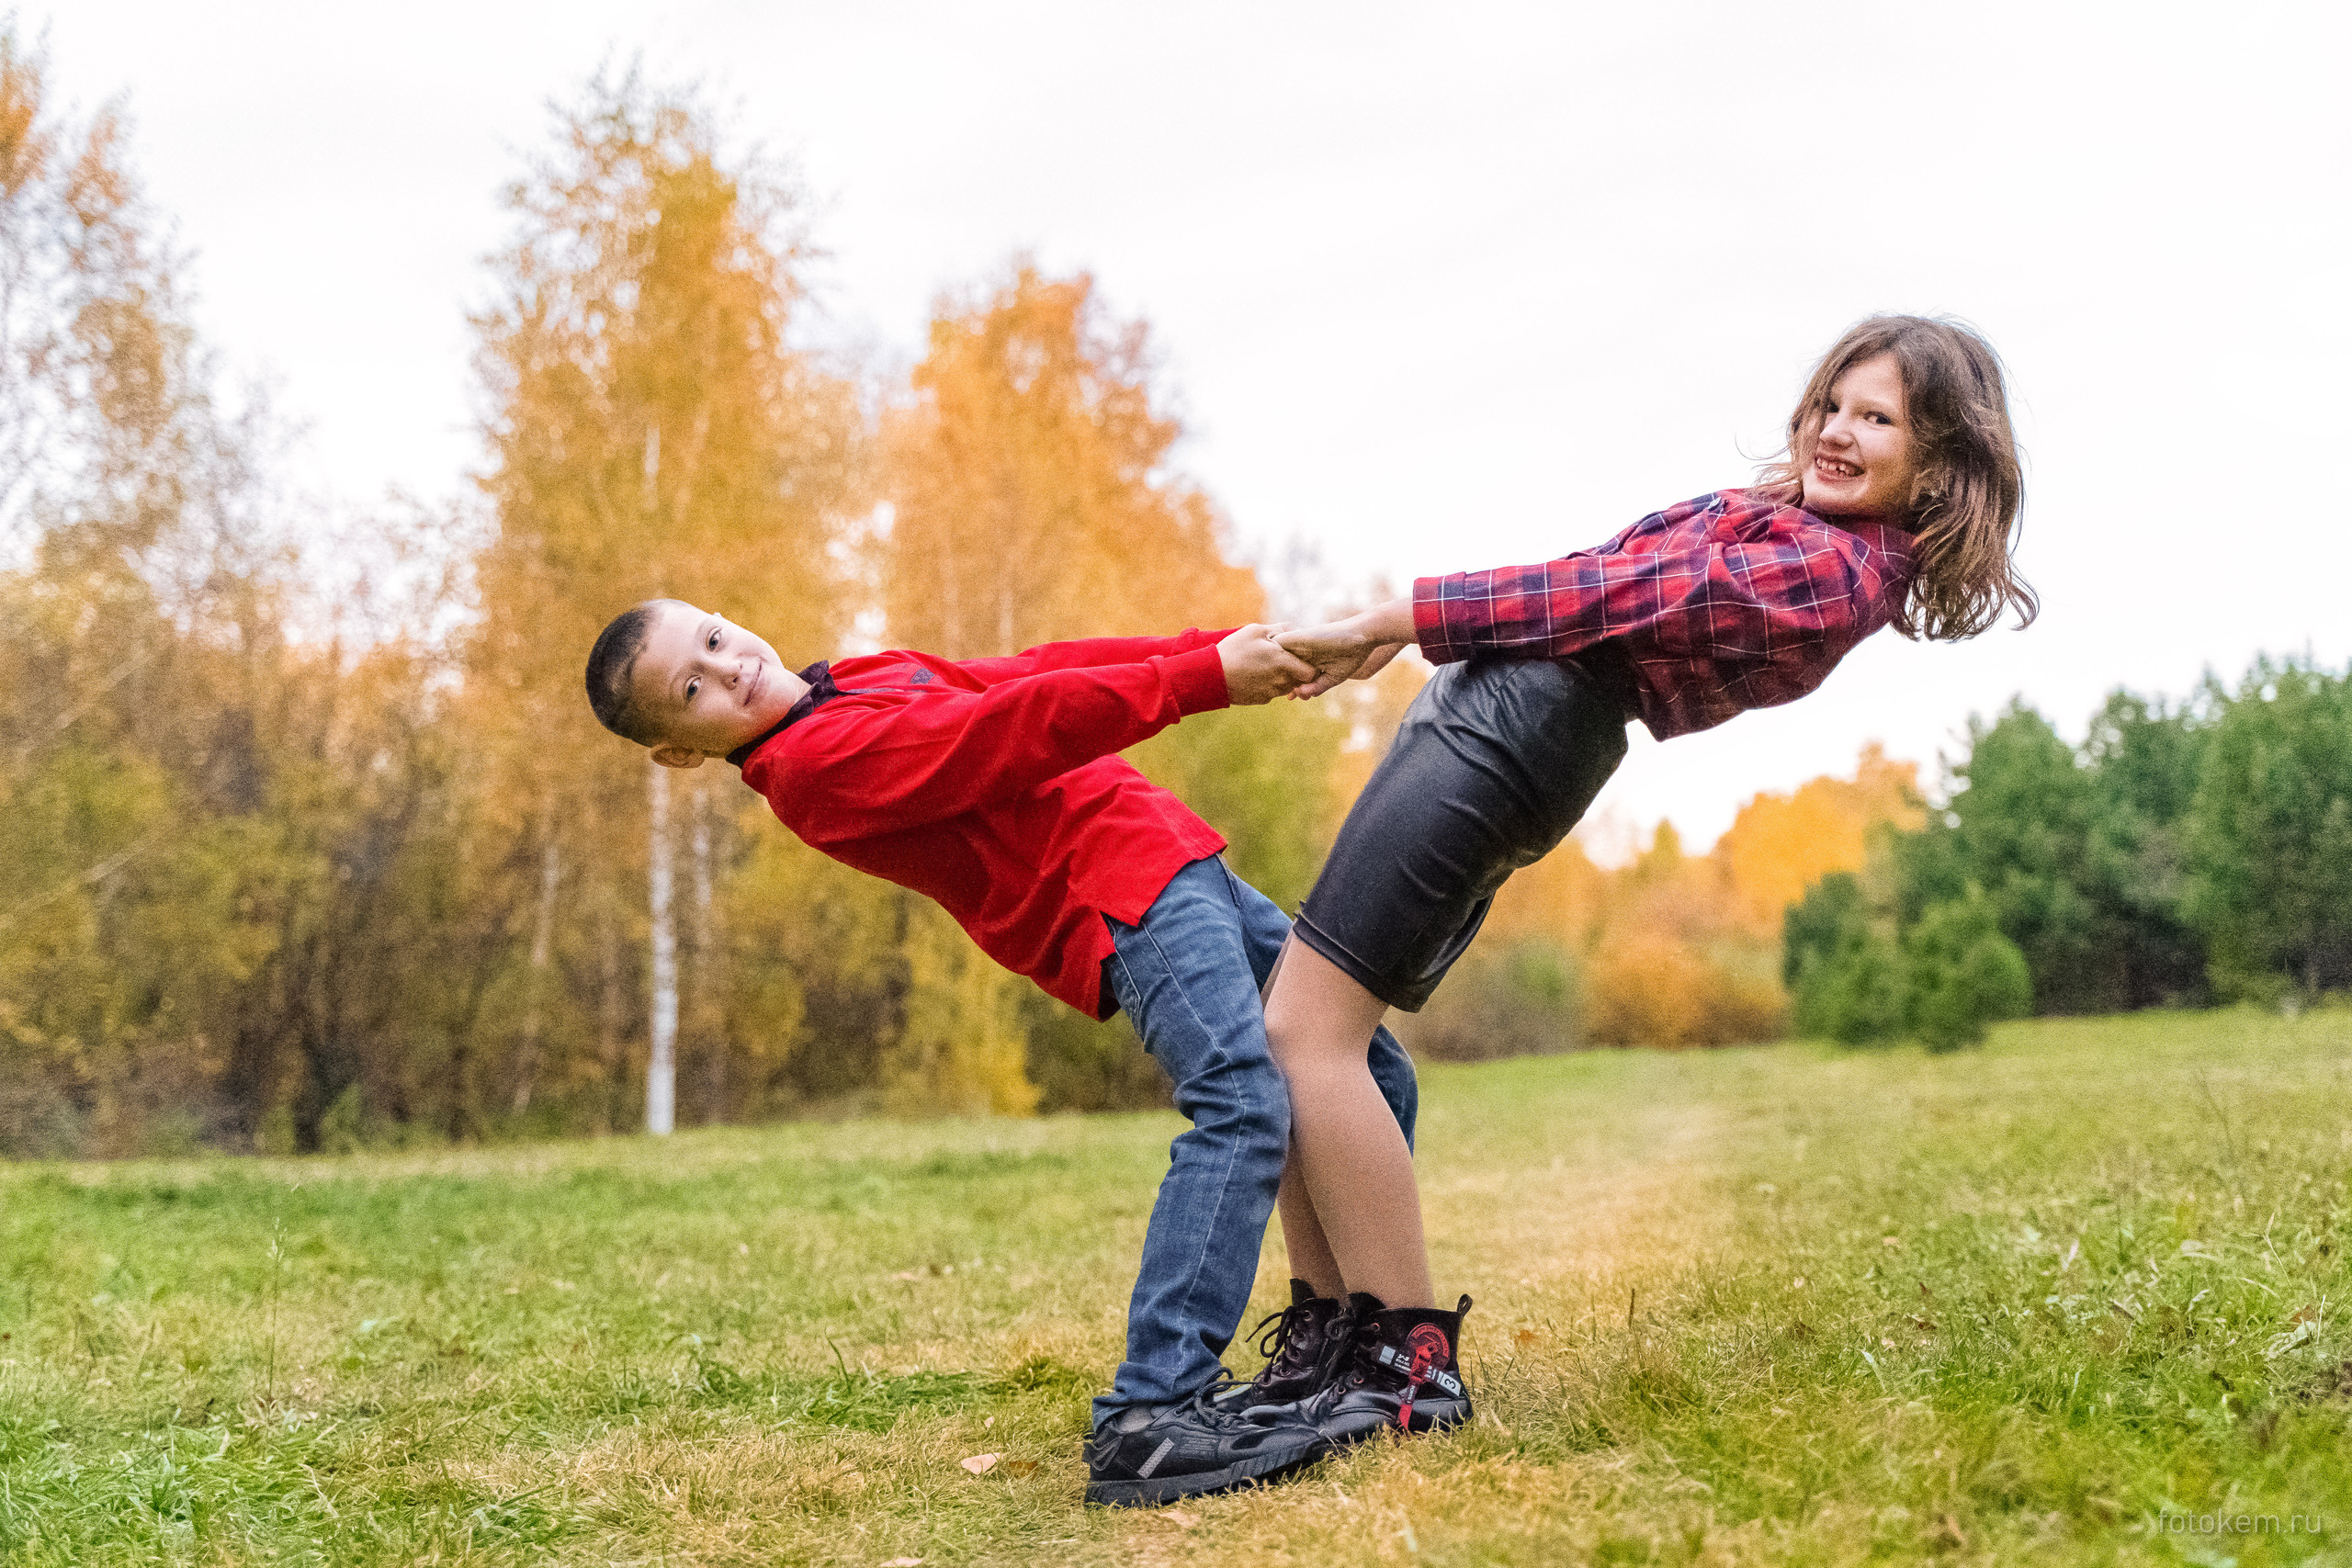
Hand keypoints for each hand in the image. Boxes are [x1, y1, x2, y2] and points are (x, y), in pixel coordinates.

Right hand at [1218, 623, 1316, 705]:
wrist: (1212, 676)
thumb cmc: (1234, 650)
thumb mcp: (1256, 630)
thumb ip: (1281, 629)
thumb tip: (1296, 630)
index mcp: (1283, 663)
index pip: (1311, 672)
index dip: (1309, 664)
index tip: (1301, 656)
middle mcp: (1281, 681)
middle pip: (1300, 680)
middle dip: (1296, 670)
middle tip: (1284, 658)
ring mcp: (1271, 693)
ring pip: (1288, 686)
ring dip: (1284, 677)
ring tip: (1268, 665)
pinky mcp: (1262, 699)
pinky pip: (1273, 691)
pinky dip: (1270, 684)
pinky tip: (1257, 674)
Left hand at [1278, 599, 1414, 697]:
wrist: (1362, 637)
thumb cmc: (1351, 657)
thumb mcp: (1332, 677)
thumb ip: (1316, 687)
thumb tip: (1301, 695)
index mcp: (1308, 660)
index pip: (1290, 673)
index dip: (1287, 685)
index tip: (1290, 697)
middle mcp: (1301, 651)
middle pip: (1279, 665)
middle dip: (1278, 680)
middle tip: (1285, 694)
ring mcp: (1298, 643)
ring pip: (1273, 654)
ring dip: (1272, 668)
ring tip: (1277, 683)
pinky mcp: (1297, 636)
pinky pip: (1276, 643)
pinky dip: (1272, 654)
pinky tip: (1274, 667)